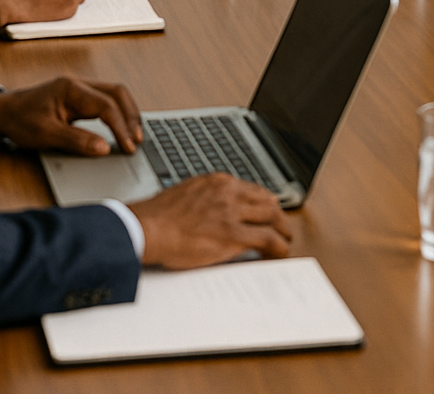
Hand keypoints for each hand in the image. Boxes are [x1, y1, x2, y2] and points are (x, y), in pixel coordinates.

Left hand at [0, 77, 142, 154]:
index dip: (121, 127)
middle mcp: (79, 84)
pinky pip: (106, 100)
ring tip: (135, 136)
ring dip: (127, 113)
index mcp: (71, 89)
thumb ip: (76, 140)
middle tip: (138, 140)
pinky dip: (118, 113)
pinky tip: (122, 127)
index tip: (128, 147)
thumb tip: (105, 148)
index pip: (106, 105)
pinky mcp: (79, 97)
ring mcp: (80, 88)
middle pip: (117, 93)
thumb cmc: (20, 121)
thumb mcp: (46, 135)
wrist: (2, 112)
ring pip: (115, 94)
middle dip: (131, 116)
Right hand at [130, 174, 292, 268]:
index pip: (251, 189)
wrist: (148, 228)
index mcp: (218, 181)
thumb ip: (208, 197)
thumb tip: (216, 209)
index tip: (267, 210)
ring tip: (285, 238)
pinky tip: (281, 251)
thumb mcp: (188, 194)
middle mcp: (229, 192)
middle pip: (266, 199)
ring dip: (283, 228)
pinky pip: (267, 238)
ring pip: (272, 216)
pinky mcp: (233, 234)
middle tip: (282, 224)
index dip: (263, 202)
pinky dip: (279, 245)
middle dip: (277, 213)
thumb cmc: (159, 216)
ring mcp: (232, 212)